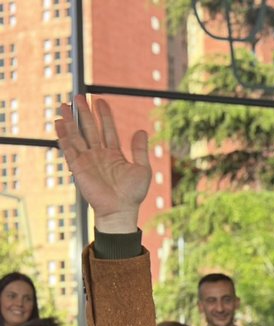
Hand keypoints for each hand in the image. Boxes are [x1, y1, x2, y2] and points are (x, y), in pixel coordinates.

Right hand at [55, 96, 149, 232]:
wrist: (120, 210)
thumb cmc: (133, 193)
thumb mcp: (142, 169)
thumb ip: (140, 150)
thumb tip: (141, 130)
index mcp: (114, 154)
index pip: (107, 130)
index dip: (104, 115)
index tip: (100, 100)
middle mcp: (99, 154)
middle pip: (90, 129)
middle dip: (84, 113)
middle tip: (79, 96)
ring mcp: (87, 160)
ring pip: (77, 136)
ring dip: (70, 121)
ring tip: (64, 105)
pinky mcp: (78, 167)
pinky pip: (69, 149)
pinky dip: (64, 136)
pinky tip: (59, 123)